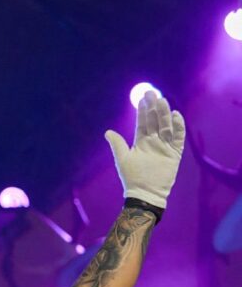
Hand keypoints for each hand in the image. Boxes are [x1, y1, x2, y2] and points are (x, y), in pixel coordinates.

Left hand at [104, 90, 184, 208]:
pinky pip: (178, 138)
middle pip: (155, 121)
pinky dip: (178, 127)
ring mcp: (165, 146)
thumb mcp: (122, 158)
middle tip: (152, 93)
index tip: (142, 98)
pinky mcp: (174, 153)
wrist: (144, 193)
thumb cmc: (132, 177)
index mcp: (141, 142)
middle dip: (154, 107)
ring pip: (166, 126)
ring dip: (165, 114)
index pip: (143, 123)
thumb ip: (117, 144)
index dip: (142, 111)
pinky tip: (176, 115)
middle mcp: (154, 142)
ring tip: (162, 101)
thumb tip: (107, 131)